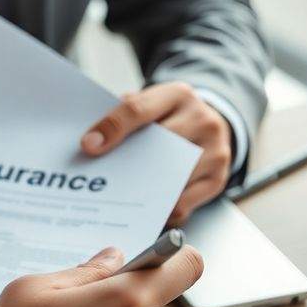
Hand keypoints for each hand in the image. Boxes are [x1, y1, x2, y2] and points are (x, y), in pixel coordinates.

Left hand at [80, 82, 232, 225]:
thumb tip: (91, 143)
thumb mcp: (149, 104)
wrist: (210, 125)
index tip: (88, 146)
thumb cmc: (169, 117)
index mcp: (178, 95)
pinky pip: (182, 205)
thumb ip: (123, 116)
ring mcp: (215, 151)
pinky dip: (158, 212)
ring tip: (116, 198)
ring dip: (141, 193)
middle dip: (125, 164)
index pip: (138, 109)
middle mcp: (202, 120)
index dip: (111, 128)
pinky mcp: (218, 179)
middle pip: (157, 146)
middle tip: (99, 179)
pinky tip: (140, 210)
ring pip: (171, 180)